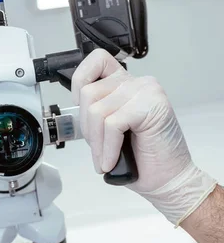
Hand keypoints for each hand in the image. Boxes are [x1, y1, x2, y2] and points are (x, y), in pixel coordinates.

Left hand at [72, 49, 216, 224]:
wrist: (167, 179)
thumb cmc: (142, 159)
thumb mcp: (110, 131)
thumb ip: (97, 112)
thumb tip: (75, 108)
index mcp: (126, 84)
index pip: (96, 62)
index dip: (80, 83)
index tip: (81, 109)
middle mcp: (137, 83)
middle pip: (89, 93)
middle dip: (87, 128)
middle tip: (98, 150)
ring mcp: (146, 91)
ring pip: (97, 110)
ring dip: (97, 143)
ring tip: (105, 160)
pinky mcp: (151, 105)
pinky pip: (112, 124)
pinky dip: (108, 148)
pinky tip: (112, 161)